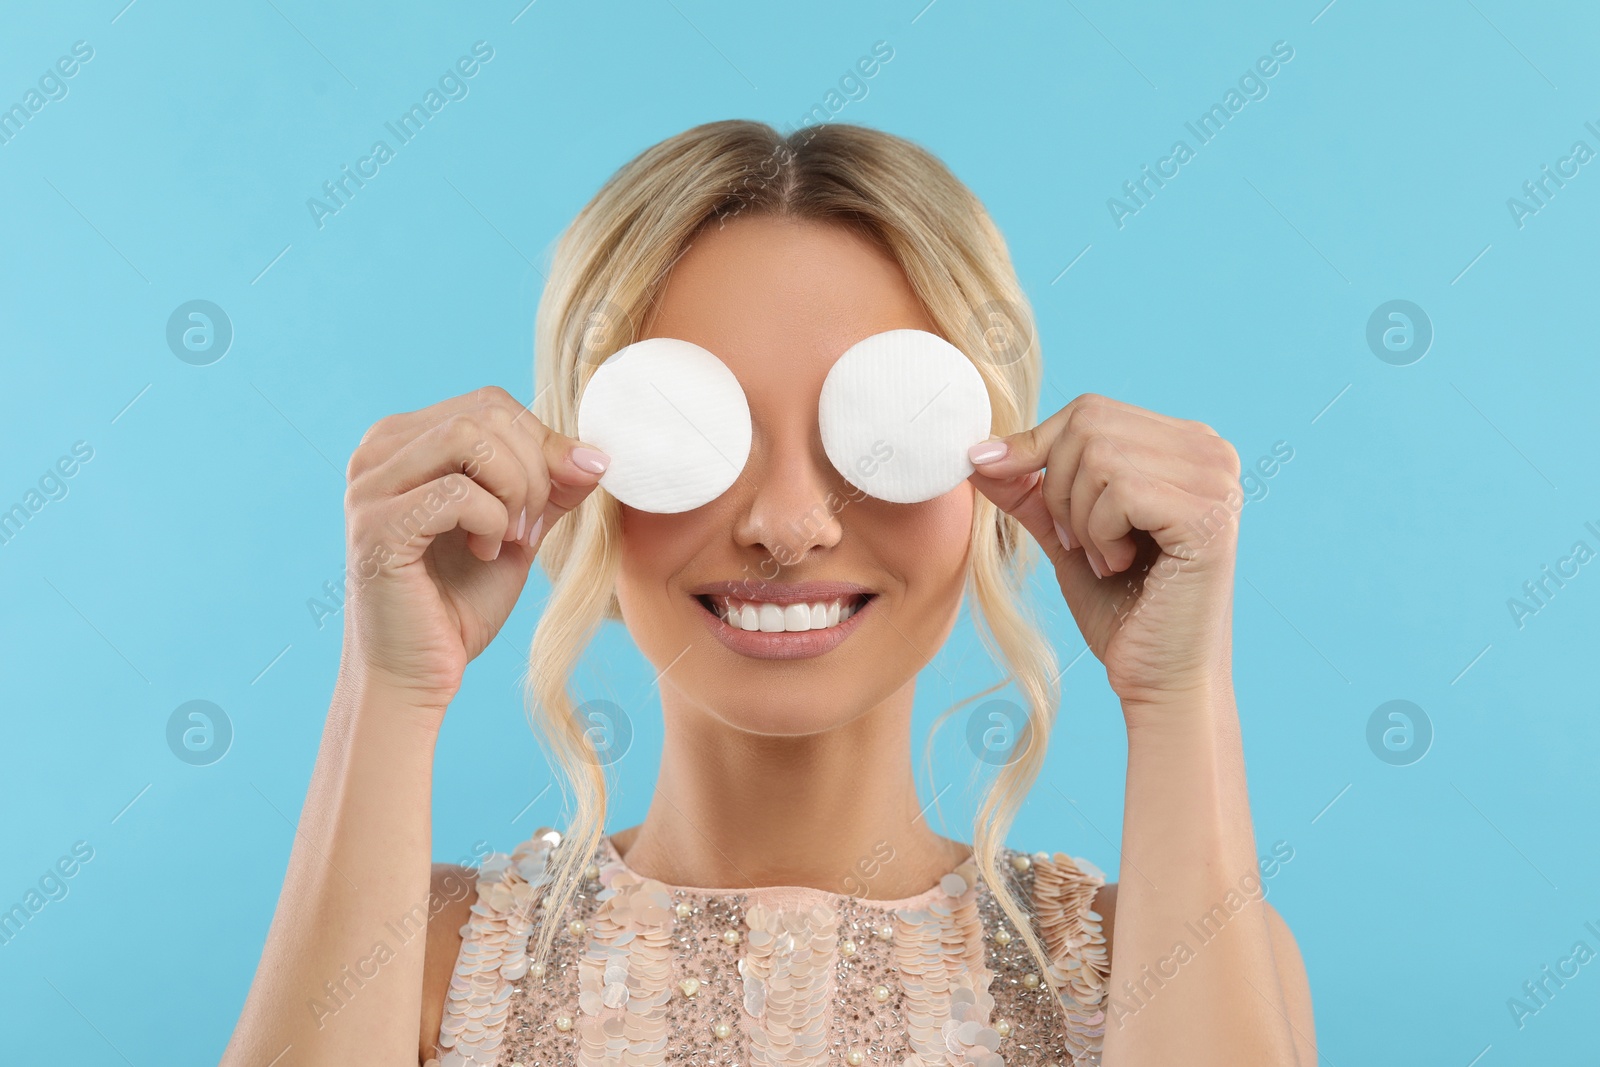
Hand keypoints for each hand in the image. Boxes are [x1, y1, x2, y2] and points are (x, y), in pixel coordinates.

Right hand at [340, 386, 608, 712]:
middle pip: (486, 414)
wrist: (417, 674)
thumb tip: (596, 453)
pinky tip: (485, 554)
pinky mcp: (375, 526)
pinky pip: (456, 492)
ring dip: (513, 490)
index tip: (557, 499)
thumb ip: (551, 485)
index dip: (542, 444)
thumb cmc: (459, 602)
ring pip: (470, 438)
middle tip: (531, 527)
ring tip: (511, 538)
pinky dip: (491, 522)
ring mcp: (369, 486)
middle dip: (534, 469)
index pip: (492, 405)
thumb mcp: (519, 529)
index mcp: (405, 441)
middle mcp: (376, 452)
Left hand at [967, 394, 1241, 709]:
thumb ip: (1029, 489)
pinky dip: (1101, 534)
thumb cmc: (1121, 610)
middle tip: (1079, 544)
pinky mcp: (1209, 513)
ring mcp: (1217, 478)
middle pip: (1089, 424)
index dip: (1035, 447)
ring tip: (1108, 559)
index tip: (1006, 484)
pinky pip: (1120, 490)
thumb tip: (976, 451)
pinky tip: (1124, 566)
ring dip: (1081, 518)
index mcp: (1184, 444)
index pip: (1089, 411)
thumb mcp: (1066, 534)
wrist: (1159, 679)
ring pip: (1099, 456)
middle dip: (1058, 489)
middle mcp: (1211, 450)